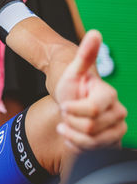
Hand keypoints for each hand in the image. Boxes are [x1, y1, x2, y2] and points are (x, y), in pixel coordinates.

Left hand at [55, 30, 126, 151]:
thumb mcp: (74, 70)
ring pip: (91, 142)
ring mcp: (117, 129)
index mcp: (109, 95)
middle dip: (70, 120)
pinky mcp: (112, 143)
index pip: (91, 111)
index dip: (72, 108)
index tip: (65, 102)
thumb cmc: (72, 84)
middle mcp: (118, 113)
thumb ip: (86, 54)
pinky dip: (77, 145)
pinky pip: (92, 152)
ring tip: (67, 123)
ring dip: (72, 134)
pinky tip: (72, 135)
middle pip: (89, 128)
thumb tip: (95, 32)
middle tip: (67, 112)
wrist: (72, 100)